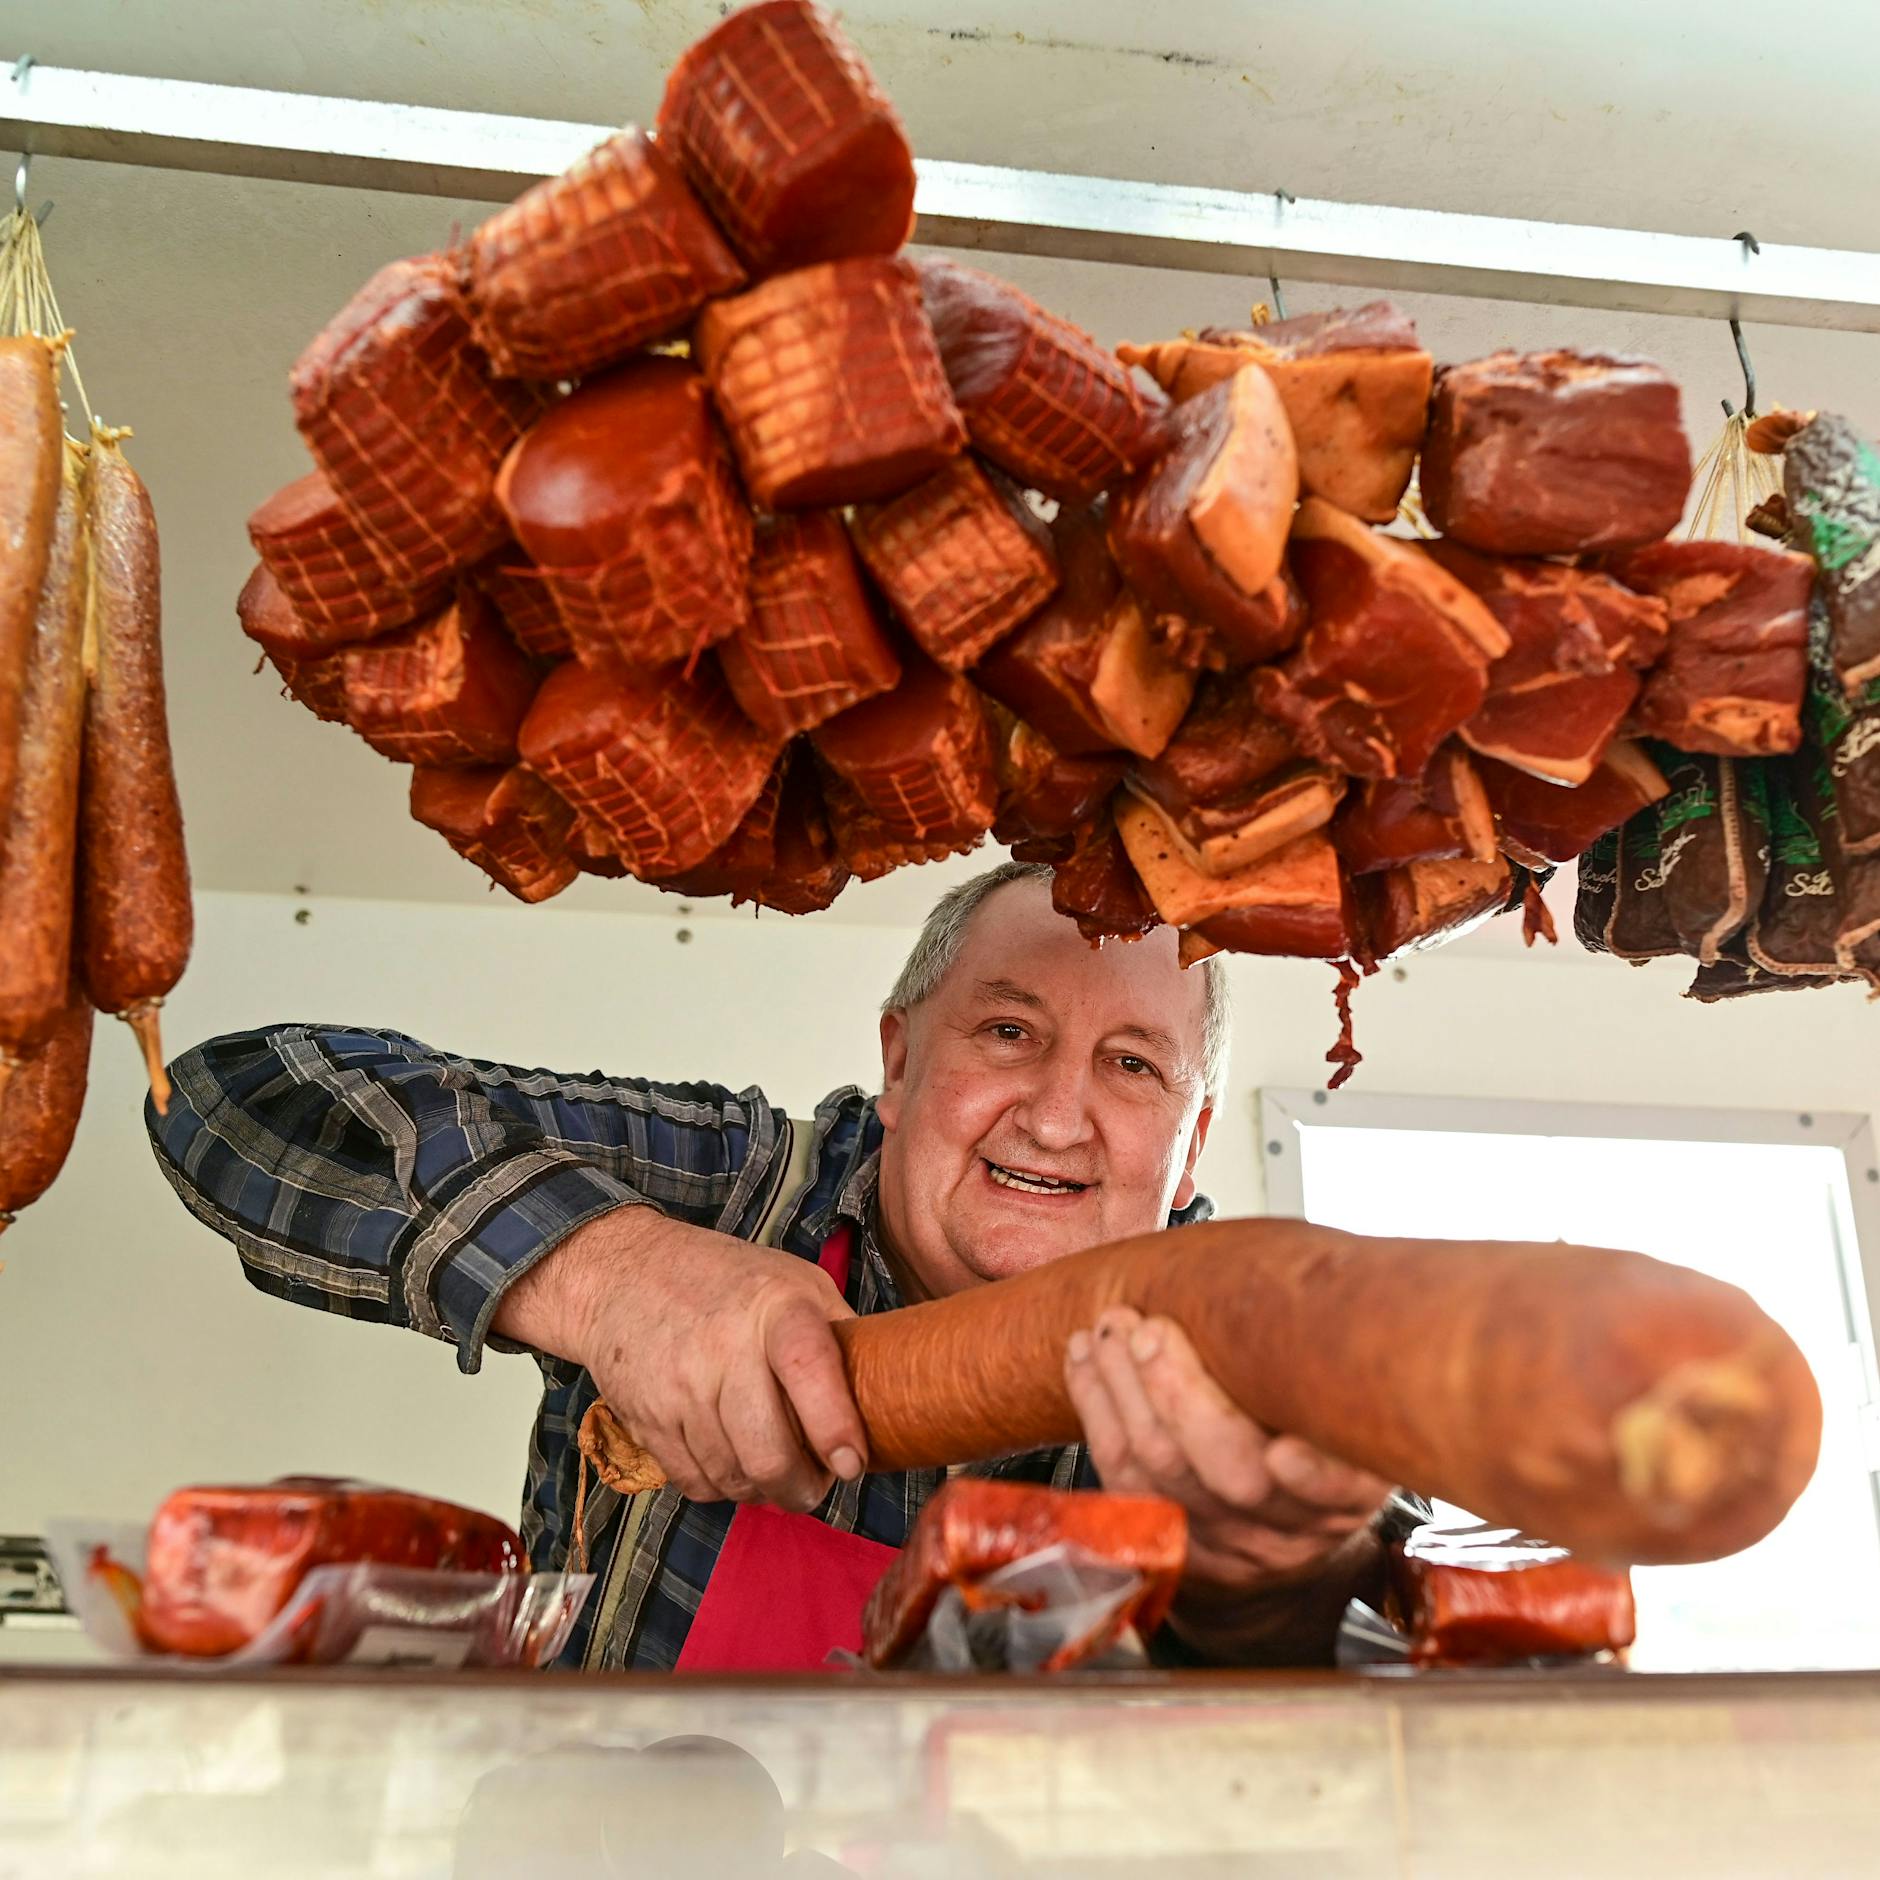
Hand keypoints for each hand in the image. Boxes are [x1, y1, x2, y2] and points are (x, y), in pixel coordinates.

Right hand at [494, 1206, 866, 1510]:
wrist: (624, 1272)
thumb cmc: (726, 1280)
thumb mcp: (796, 1283)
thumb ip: (838, 1335)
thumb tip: (890, 1391)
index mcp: (775, 1308)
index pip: (809, 1370)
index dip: (834, 1426)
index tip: (851, 1464)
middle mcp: (724, 1347)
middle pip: (768, 1451)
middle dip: (801, 1488)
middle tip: (816, 1486)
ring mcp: (680, 1386)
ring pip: (733, 1477)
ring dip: (763, 1492)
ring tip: (776, 1475)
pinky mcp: (646, 1417)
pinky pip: (694, 1481)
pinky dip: (722, 1487)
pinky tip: (733, 1464)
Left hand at [1065, 1304, 1390, 1660]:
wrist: (1284, 1503)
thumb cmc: (1315, 1420)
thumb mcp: (1348, 1397)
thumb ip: (1327, 1357)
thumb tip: (1309, 1284)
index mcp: (1348, 1490)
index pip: (1335, 1491)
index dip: (1312, 1480)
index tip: (1286, 1454)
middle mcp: (1287, 1527)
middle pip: (1231, 1477)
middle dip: (1178, 1396)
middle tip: (1150, 1330)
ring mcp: (1222, 1541)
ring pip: (1161, 1475)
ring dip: (1122, 1390)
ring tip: (1110, 1328)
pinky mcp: (1166, 1538)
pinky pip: (1118, 1479)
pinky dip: (1095, 1409)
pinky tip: (1085, 1358)